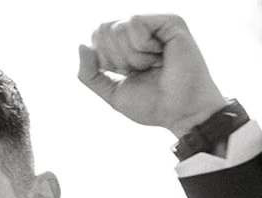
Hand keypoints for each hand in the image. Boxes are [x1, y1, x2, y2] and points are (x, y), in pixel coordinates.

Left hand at [77, 15, 228, 136]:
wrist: (180, 113)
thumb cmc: (152, 104)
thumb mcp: (111, 91)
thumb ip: (89, 73)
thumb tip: (81, 45)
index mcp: (127, 45)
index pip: (96, 36)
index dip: (104, 60)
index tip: (127, 74)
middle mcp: (141, 31)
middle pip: (102, 29)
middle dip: (116, 58)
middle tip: (142, 70)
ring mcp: (156, 24)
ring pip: (117, 27)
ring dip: (132, 56)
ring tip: (154, 65)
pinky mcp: (170, 21)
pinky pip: (134, 22)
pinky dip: (141, 46)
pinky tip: (160, 55)